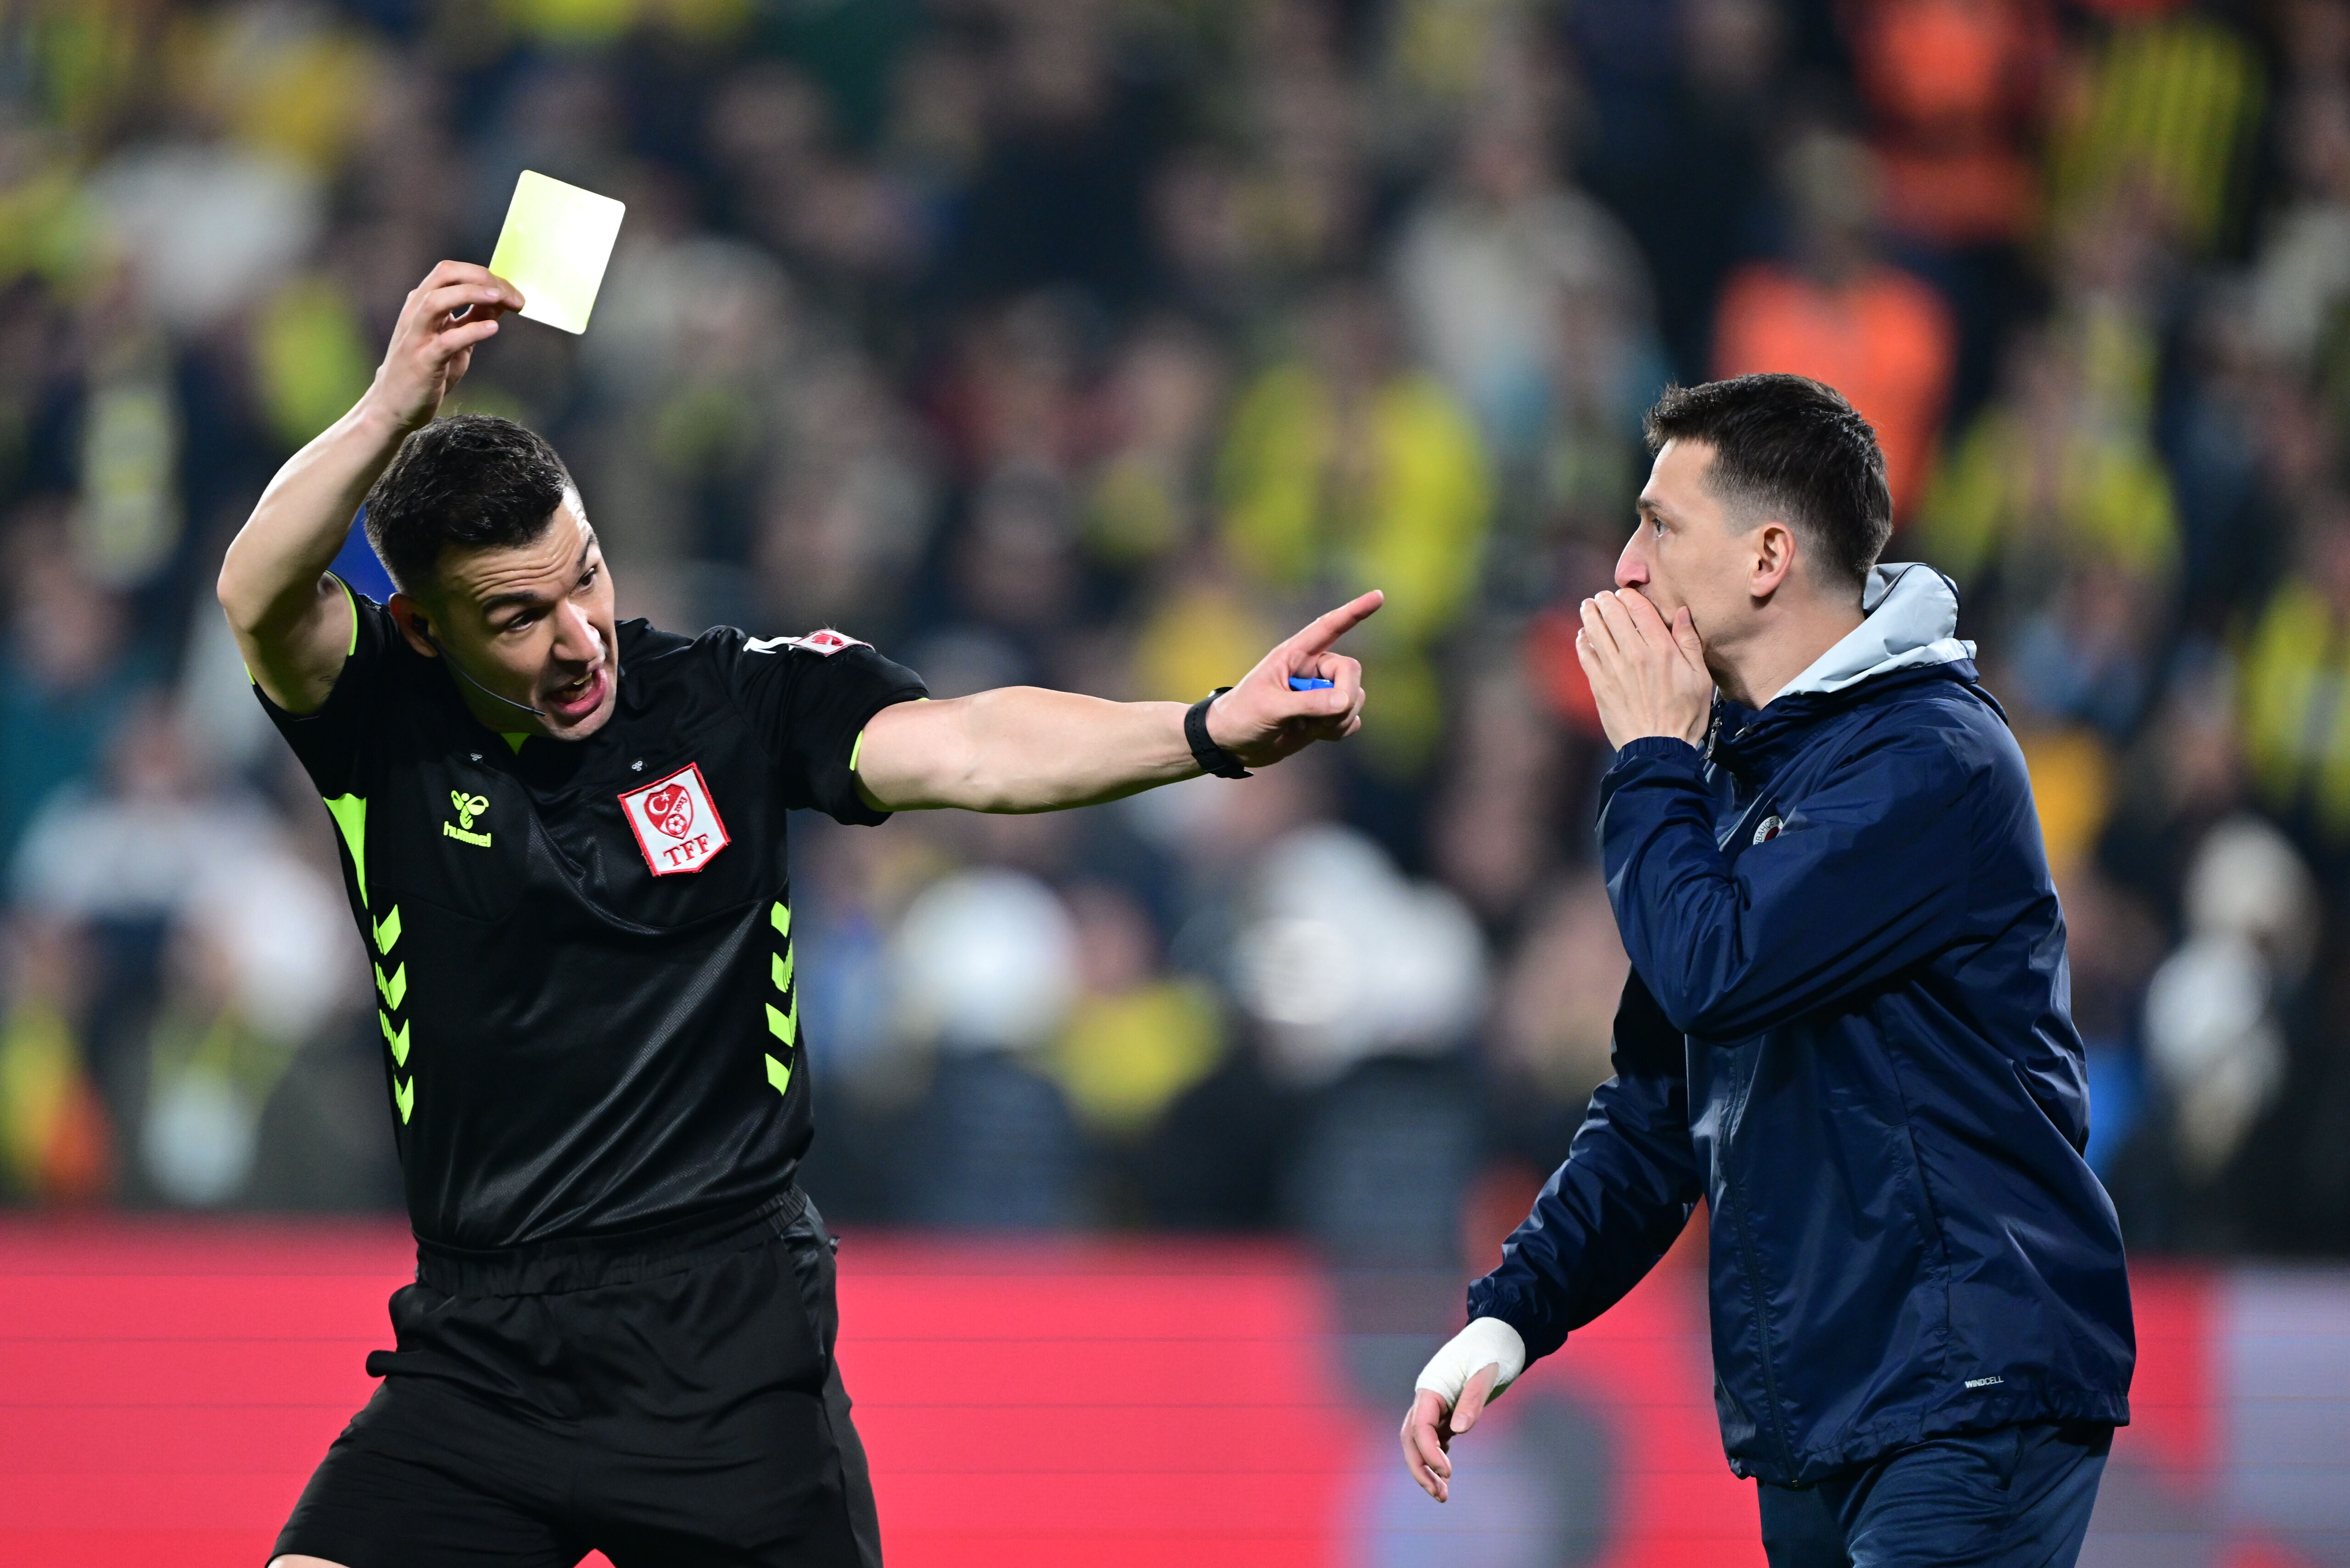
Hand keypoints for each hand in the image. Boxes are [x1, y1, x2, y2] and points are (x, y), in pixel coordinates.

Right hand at [364, 261, 525, 432]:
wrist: (394, 406)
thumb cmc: (427, 371)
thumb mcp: (455, 339)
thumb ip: (472, 319)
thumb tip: (501, 300)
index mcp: (423, 304)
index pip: (453, 272)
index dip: (485, 276)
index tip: (513, 293)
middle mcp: (416, 313)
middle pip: (444, 275)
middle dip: (480, 277)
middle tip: (510, 294)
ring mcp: (417, 337)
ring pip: (437, 301)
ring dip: (470, 294)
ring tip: (499, 298)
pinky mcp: (422, 362)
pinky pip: (446, 341)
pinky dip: (471, 331)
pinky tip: (492, 328)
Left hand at [1204, 589, 1381, 766]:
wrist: (1232, 745)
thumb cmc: (1241, 716)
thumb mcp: (1270, 707)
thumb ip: (1307, 703)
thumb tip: (1345, 701)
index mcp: (1294, 655)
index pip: (1329, 627)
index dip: (1354, 611)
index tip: (1379, 596)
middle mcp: (1312, 670)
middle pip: (1350, 671)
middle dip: (1344, 696)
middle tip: (1320, 719)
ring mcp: (1321, 694)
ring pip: (1355, 698)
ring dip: (1338, 718)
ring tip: (1306, 727)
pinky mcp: (1325, 717)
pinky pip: (1351, 720)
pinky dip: (1339, 730)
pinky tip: (1315, 735)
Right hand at [1399, 1361, 1500, 1502]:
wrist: (1501, 1335)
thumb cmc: (1493, 1349)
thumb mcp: (1487, 1371)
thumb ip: (1473, 1399)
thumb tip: (1459, 1430)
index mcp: (1432, 1387)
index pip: (1419, 1427)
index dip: (1429, 1452)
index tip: (1447, 1473)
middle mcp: (1429, 1397)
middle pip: (1412, 1439)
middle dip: (1421, 1468)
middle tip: (1440, 1494)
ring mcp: (1437, 1405)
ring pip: (1421, 1442)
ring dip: (1427, 1468)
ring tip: (1443, 1495)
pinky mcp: (1448, 1410)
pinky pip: (1435, 1438)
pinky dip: (1437, 1458)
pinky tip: (1446, 1475)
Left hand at [1576, 588, 1712, 749]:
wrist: (1658, 748)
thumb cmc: (1685, 715)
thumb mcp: (1700, 678)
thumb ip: (1690, 642)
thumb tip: (1682, 612)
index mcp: (1661, 649)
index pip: (1640, 609)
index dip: (1629, 596)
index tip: (1624, 593)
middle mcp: (1634, 654)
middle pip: (1613, 615)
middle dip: (1606, 601)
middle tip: (1602, 596)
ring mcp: (1613, 670)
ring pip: (1595, 631)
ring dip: (1590, 615)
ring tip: (1588, 607)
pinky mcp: (1599, 686)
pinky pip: (1585, 656)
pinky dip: (1582, 642)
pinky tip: (1582, 636)